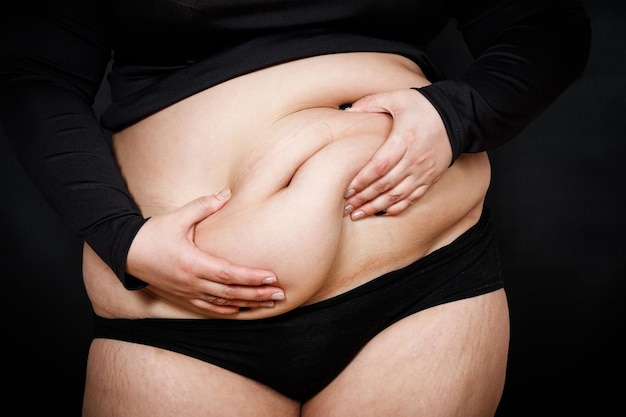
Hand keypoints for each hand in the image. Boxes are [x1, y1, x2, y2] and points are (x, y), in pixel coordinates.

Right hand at [126, 188, 283, 313]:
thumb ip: (204, 206)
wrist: (125, 253)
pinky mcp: (182, 295)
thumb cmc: (152, 234)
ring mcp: (187, 291)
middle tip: (280, 294)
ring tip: (269, 302)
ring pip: (222, 303)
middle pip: (231, 292)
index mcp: (192, 262)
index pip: (228, 274)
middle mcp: (191, 282)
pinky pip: (207, 307)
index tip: (271, 277)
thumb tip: (227, 193)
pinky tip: (240, 310)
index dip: (251, 278)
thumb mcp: (177, 217)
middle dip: (257, 294)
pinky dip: (226, 310)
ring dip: (247, 303)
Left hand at [342, 88, 452, 219]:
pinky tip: (382, 212)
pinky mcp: (430, 178)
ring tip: (358, 214)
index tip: (347, 189)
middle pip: (386, 184)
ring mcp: (424, 171)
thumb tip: (346, 111)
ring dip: (376, 207)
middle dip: (364, 198)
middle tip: (346, 206)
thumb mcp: (397, 98)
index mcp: (404, 139)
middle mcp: (414, 159)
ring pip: (397, 195)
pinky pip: (413, 198)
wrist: (457, 116)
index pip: (380, 166)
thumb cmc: (423, 106)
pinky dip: (397, 207)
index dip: (363, 180)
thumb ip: (370, 103)